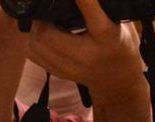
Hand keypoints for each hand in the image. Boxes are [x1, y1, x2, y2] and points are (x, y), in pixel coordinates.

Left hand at [26, 0, 144, 106]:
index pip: (92, 14)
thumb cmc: (120, 44)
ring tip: (42, 17)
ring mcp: (69, 67)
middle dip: (42, 15)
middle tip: (45, 4)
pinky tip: (39, 31)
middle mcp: (85, 54)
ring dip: (35, 27)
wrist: (116, 80)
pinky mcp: (57, 72)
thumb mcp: (122, 23)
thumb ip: (105, 6)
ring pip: (36, 44)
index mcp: (107, 37)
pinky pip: (33, 53)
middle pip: (49, 33)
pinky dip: (32, 39)